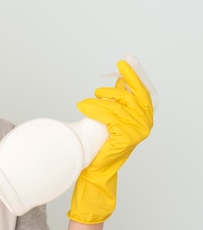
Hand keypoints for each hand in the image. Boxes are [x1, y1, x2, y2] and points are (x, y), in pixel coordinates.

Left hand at [68, 60, 153, 223]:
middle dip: (113, 89)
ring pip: (116, 105)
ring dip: (98, 102)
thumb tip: (119, 79)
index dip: (133, 75)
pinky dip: (95, 110)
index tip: (124, 61)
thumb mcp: (114, 115)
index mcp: (145, 116)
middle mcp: (145, 122)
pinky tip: (84, 109)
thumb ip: (120, 98)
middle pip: (130, 96)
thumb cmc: (103, 142)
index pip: (142, 91)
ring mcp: (139, 130)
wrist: (96, 168)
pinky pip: (110, 116)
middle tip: (97, 90)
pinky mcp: (128, 136)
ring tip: (84, 104)